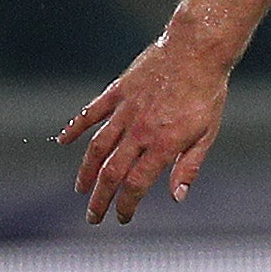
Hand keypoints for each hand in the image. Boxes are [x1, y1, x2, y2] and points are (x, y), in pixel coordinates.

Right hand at [61, 32, 232, 223]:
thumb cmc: (206, 95)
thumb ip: (189, 166)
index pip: (137, 184)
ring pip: (97, 147)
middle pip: (111, 172)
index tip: (121, 218)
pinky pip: (91, 113)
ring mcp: (124, 111)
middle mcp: (139, 131)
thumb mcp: (207, 134)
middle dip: (101, 198)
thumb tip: (177, 198)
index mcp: (162, 145)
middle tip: (93, 217)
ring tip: (80, 189)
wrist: (196, 52)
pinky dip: (75, 128)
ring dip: (86, 171)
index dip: (127, 204)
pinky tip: (63, 140)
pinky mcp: (117, 92)